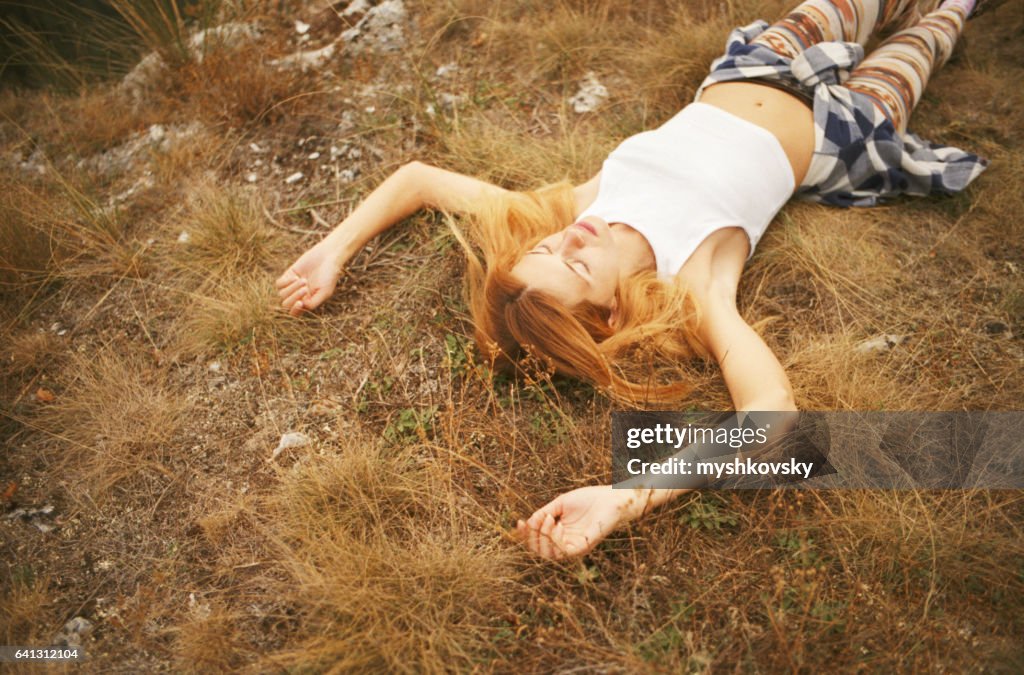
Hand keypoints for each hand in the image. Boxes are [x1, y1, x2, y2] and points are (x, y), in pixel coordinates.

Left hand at [275, 238, 345, 315]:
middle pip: (286, 304)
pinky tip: (295, 277)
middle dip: (294, 297)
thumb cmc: (329, 275)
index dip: (295, 310)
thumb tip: (300, 306)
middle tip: (305, 288)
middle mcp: (299, 295)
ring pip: (282, 294)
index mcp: (308, 302)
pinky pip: (279, 284)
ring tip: (304, 280)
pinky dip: (285, 282)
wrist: (328, 257)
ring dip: (292, 288)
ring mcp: (292, 285)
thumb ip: (313, 303)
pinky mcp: (289, 275)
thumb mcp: (325, 292)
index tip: (300, 302)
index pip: (295, 313)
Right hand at [515, 485, 644, 559]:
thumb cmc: (588, 499)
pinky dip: (556, 539)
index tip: (518, 523)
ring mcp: (575, 546)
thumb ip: (543, 513)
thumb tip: (527, 523)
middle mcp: (565, 542)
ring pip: (550, 554)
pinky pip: (564, 551)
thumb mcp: (560, 504)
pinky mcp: (584, 546)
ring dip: (544, 537)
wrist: (610, 498)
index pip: (537, 542)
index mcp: (559, 533)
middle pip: (540, 551)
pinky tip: (558, 524)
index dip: (525, 536)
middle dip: (532, 537)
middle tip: (533, 521)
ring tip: (549, 519)